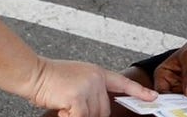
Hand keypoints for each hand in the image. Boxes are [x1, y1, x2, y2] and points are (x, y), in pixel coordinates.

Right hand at [26, 57, 157, 116]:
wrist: (33, 73)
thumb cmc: (49, 78)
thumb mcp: (76, 79)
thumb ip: (90, 89)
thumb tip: (98, 109)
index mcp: (97, 73)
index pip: (122, 83)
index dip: (139, 91)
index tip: (153, 97)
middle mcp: (96, 79)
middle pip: (103, 110)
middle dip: (89, 114)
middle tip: (71, 107)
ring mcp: (88, 88)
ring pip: (91, 116)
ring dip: (76, 115)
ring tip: (63, 104)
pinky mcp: (78, 98)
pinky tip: (61, 108)